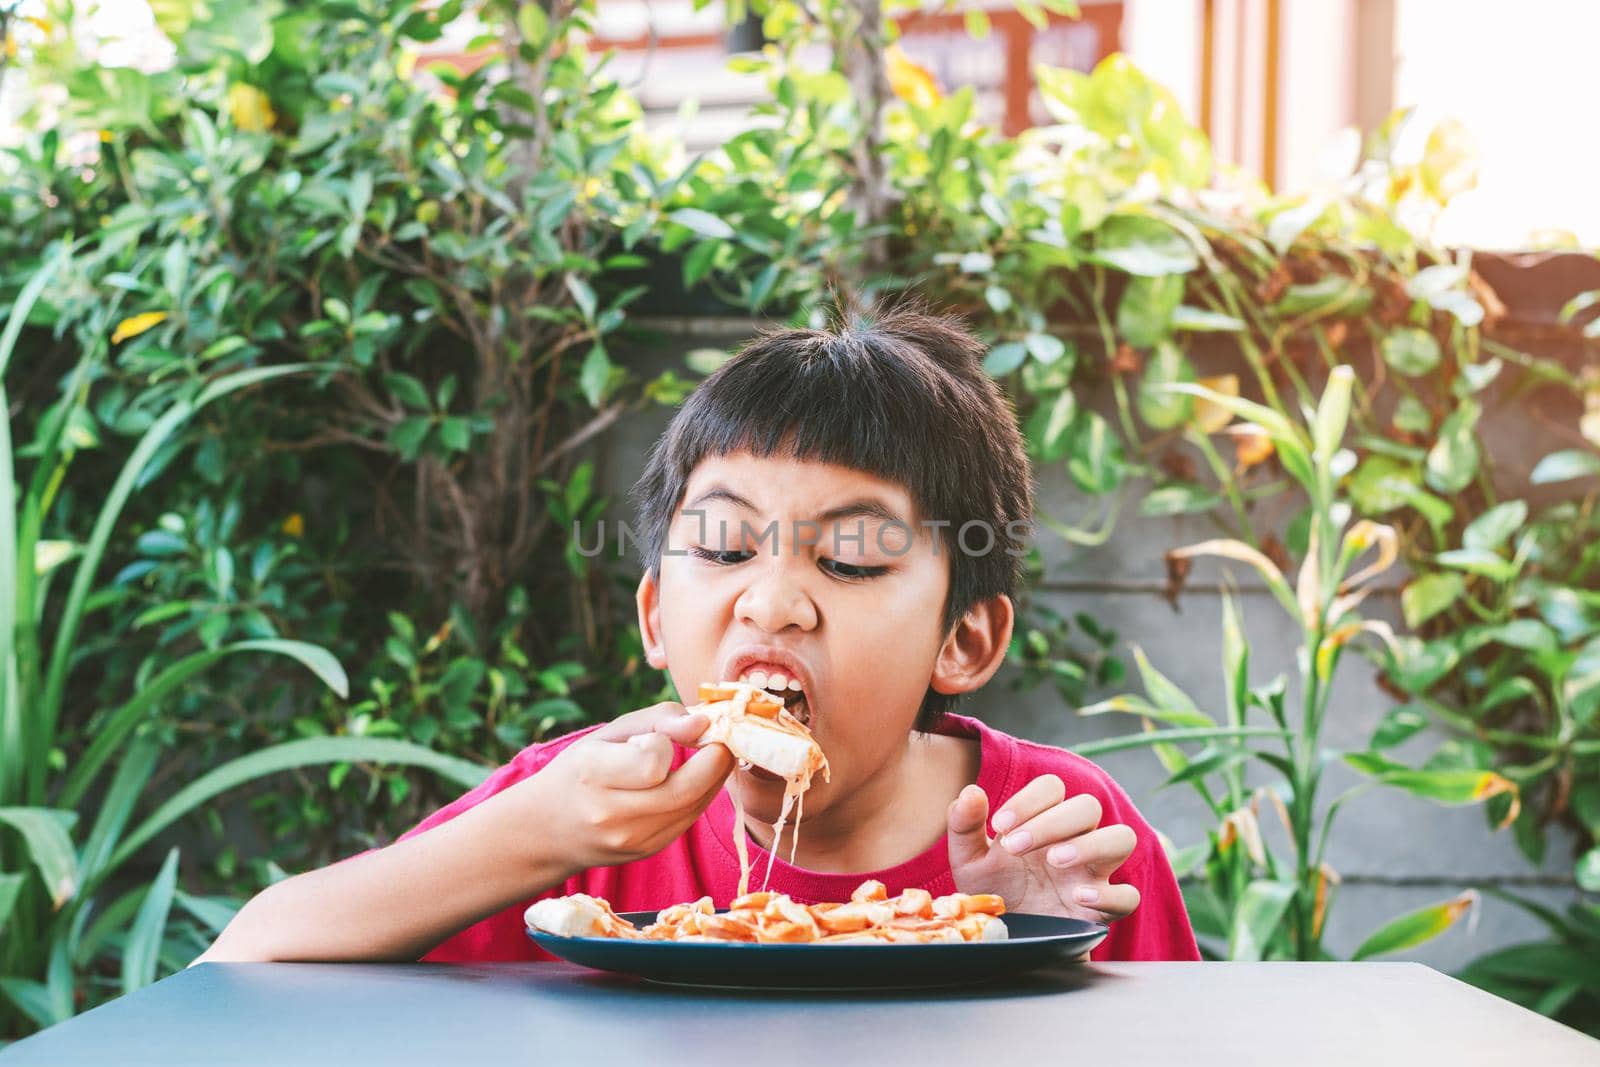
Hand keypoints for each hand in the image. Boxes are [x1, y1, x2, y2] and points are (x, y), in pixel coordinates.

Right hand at [531, 702, 734, 875]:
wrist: (547, 830)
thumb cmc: (579, 770)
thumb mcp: (607, 733)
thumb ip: (657, 719)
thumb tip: (703, 723)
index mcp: (593, 774)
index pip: (653, 760)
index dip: (667, 742)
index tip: (667, 733)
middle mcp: (611, 814)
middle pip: (687, 789)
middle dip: (716, 758)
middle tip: (718, 738)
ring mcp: (630, 839)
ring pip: (695, 805)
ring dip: (713, 777)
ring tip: (706, 755)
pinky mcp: (646, 851)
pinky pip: (689, 819)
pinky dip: (699, 796)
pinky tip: (688, 781)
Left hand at [947, 775, 1139, 924]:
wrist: (1006, 940)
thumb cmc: (994, 891)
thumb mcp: (969, 861)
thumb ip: (964, 825)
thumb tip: (971, 791)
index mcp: (1045, 821)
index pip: (1052, 788)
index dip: (1029, 800)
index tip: (999, 826)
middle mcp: (1075, 840)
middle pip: (1087, 806)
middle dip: (1052, 821)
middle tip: (1015, 847)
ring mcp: (1093, 874)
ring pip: (1121, 839)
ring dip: (1089, 844)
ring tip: (1053, 860)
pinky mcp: (1103, 911)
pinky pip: (1128, 897)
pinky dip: (1109, 894)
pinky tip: (1077, 896)